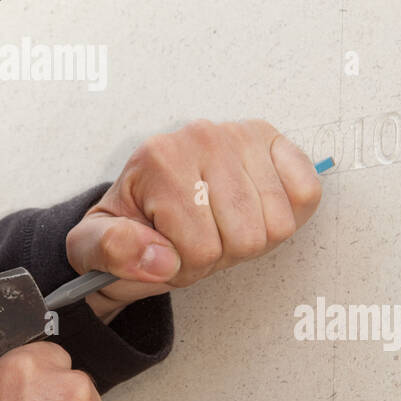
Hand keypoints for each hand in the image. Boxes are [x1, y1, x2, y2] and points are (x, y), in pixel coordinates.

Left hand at [66, 119, 323, 315]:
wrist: (150, 203)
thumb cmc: (128, 225)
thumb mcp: (94, 245)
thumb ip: (112, 250)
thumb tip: (159, 258)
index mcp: (158, 159)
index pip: (200, 247)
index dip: (187, 266)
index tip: (167, 251)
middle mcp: (201, 136)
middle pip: (246, 238)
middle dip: (221, 254)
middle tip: (197, 238)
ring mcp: (241, 135)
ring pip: (278, 223)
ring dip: (253, 239)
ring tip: (221, 226)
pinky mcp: (273, 141)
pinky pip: (306, 192)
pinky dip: (287, 213)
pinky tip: (256, 209)